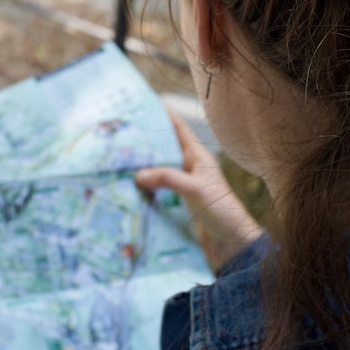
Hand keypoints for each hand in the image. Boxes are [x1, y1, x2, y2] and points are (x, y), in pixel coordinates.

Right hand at [135, 109, 262, 272]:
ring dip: (141, 168)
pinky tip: (127, 190)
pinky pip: (156, 192)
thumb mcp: (195, 189)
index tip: (144, 105)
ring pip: (157, 172)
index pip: (179, 130)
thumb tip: (138, 173)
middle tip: (121, 136)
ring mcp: (182, 187)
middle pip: (163, 150)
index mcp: (197, 157)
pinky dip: (143, 190)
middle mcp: (188, 169)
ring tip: (116, 162)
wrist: (233, 244)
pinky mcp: (176, 205)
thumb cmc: (221, 210)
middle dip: (145, 143)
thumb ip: (168, 178)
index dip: (164, 116)